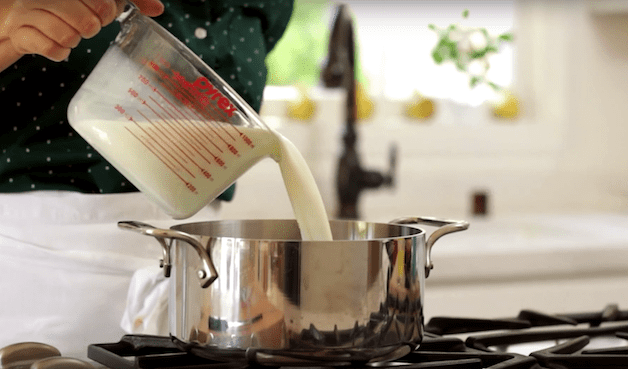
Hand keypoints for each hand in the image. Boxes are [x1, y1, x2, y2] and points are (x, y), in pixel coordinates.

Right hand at [0, 0, 163, 70]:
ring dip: (74, 41)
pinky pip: (50, 48)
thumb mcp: (89, 1)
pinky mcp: (19, 31)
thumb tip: (158, 9)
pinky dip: (58, 52)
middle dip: (92, 27)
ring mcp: (29, 11)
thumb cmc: (59, 12)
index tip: (108, 14)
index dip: (110, 9)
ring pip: (69, 34)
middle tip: (87, 27)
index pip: (103, 0)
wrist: (14, 23)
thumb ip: (123, 0)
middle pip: (88, 20)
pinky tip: (58, 48)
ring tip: (70, 37)